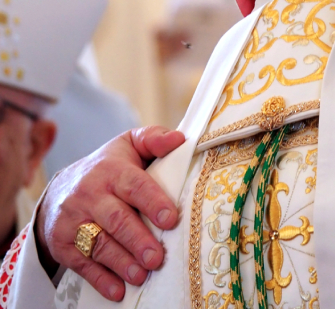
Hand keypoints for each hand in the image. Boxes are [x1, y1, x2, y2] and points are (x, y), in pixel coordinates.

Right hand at [34, 126, 184, 301]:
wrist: (60, 188)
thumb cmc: (109, 167)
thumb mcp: (129, 145)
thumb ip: (154, 139)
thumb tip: (179, 139)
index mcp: (111, 170)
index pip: (134, 185)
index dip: (153, 202)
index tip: (170, 220)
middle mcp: (90, 194)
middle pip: (116, 219)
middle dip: (138, 240)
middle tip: (157, 258)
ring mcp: (73, 220)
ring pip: (99, 244)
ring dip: (121, 262)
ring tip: (141, 275)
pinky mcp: (62, 243)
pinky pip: (81, 263)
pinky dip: (100, 279)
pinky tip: (118, 290)